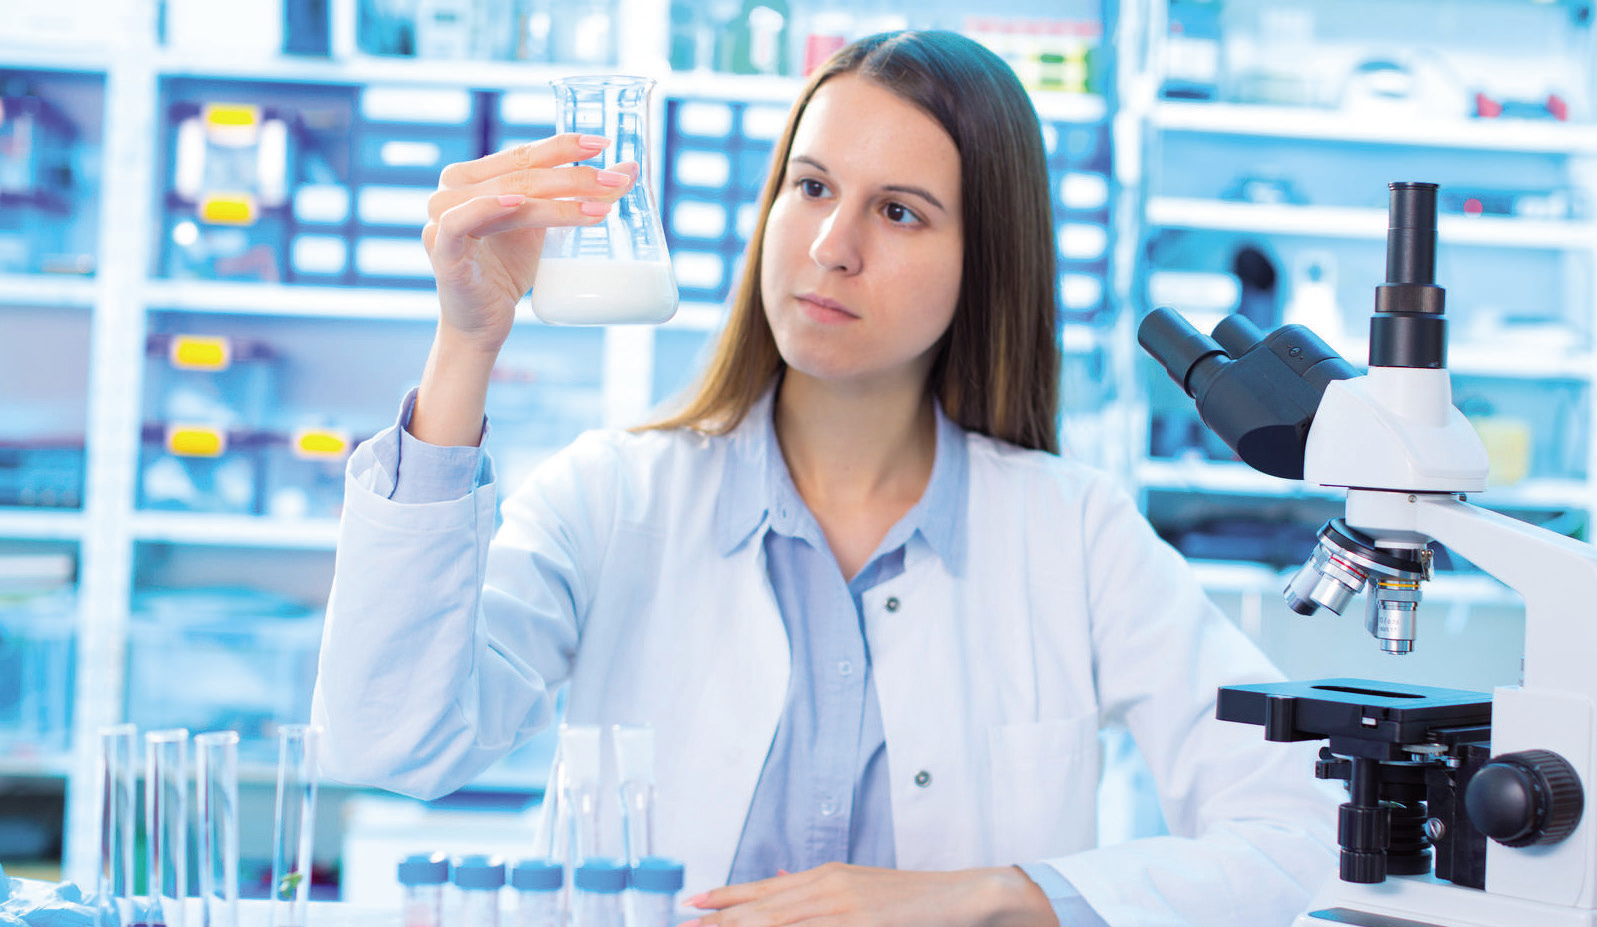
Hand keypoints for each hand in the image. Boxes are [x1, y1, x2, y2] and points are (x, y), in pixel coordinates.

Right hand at [422, 133, 637, 352]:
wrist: (482, 321)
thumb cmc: (509, 269)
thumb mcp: (545, 227)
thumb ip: (576, 196)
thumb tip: (628, 171)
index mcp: (472, 176)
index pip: (523, 155)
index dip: (563, 146)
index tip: (604, 143)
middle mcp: (452, 189)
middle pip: (522, 176)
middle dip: (573, 177)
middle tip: (614, 182)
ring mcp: (442, 217)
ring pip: (507, 198)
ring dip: (557, 202)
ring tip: (600, 207)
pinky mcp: (440, 248)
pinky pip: (463, 221)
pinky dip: (488, 208)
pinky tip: (519, 204)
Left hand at [680, 863, 1058, 926]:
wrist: (963, 895)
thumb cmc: (913, 899)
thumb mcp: (860, 890)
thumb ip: (821, 893)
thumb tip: (781, 883)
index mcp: (825, 878)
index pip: (762, 890)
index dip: (725, 898)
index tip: (693, 905)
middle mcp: (827, 888)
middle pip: (761, 908)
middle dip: (720, 919)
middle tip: (686, 923)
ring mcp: (842, 908)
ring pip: (777, 921)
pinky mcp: (860, 924)